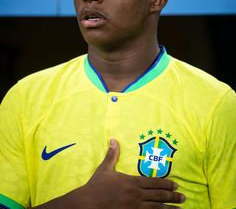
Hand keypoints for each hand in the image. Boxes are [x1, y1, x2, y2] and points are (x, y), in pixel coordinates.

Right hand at [33, 139, 185, 208]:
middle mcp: (136, 195)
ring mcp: (134, 208)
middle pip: (158, 195)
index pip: (153, 182)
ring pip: (156, 208)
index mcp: (131, 182)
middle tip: (183, 197)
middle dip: (172, 196)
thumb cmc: (96, 186)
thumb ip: (112, 155)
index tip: (175, 184)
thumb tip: (113, 140)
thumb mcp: (105, 168)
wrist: (88, 203)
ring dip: (170, 208)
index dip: (166, 183)